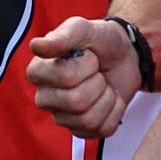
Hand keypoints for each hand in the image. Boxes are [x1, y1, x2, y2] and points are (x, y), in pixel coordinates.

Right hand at [26, 17, 139, 137]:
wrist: (124, 54)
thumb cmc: (99, 40)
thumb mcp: (82, 29)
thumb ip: (61, 37)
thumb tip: (36, 46)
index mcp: (38, 72)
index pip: (66, 78)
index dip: (87, 65)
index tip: (89, 55)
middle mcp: (45, 98)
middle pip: (77, 102)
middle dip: (98, 83)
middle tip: (97, 71)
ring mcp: (62, 117)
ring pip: (89, 119)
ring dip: (107, 98)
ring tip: (103, 84)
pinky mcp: (81, 130)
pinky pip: (103, 130)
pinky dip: (115, 111)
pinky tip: (109, 98)